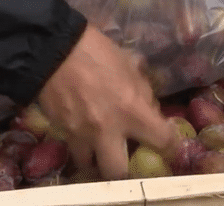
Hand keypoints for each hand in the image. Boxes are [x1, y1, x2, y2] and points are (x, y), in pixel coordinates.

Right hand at [38, 24, 179, 179]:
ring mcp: (81, 135)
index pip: (163, 141)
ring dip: (95, 159)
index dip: (171, 147)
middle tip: (126, 159)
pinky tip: (80, 132)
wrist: (52, 50)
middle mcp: (108, 131)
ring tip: (97, 149)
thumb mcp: (129, 65)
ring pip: (89, 165)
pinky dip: (78, 145)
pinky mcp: (61, 132)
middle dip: (124, 171)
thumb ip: (142, 91)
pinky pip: (72, 147)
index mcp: (132, 110)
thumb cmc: (96, 52)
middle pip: (119, 173)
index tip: (169, 147)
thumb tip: (149, 108)